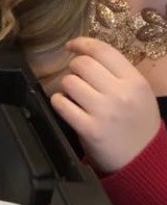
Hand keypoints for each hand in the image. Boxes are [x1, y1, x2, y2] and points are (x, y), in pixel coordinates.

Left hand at [50, 37, 161, 173]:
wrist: (144, 161)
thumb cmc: (138, 123)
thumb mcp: (139, 93)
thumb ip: (117, 73)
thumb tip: (85, 53)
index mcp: (135, 81)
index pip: (102, 50)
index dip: (82, 43)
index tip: (71, 46)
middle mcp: (121, 94)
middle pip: (81, 64)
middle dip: (73, 68)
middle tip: (78, 78)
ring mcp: (104, 112)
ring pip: (68, 82)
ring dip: (66, 87)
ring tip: (75, 95)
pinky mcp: (89, 129)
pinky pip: (61, 104)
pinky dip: (59, 102)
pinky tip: (68, 107)